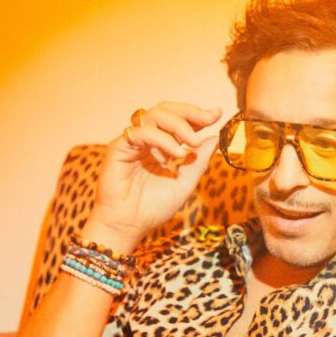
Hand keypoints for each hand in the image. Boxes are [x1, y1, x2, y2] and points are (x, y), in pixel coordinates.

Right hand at [85, 102, 222, 250]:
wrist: (129, 226)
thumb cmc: (152, 208)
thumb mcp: (184, 183)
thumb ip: (198, 162)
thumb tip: (215, 139)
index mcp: (161, 147)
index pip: (179, 122)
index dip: (197, 115)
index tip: (217, 114)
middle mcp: (146, 141)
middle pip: (166, 110)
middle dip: (190, 112)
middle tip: (208, 118)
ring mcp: (132, 142)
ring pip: (154, 115)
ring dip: (178, 125)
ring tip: (194, 142)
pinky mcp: (118, 147)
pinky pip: (141, 132)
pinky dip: (162, 139)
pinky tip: (177, 153)